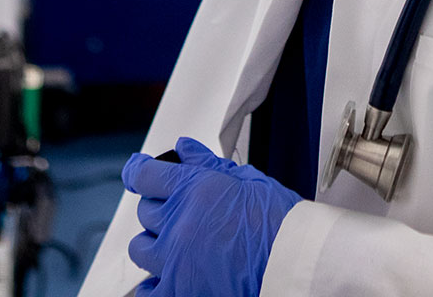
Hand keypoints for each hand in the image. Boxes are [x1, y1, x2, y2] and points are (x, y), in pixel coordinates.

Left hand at [122, 137, 301, 296]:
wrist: (295, 263)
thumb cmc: (281, 224)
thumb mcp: (248, 182)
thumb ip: (208, 165)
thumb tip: (184, 150)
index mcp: (195, 190)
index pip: (145, 175)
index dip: (138, 171)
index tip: (136, 172)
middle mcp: (179, 224)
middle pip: (145, 210)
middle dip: (160, 207)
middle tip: (182, 212)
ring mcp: (175, 260)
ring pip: (140, 247)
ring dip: (154, 243)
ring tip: (178, 245)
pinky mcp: (179, 291)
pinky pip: (147, 290)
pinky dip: (154, 283)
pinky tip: (169, 275)